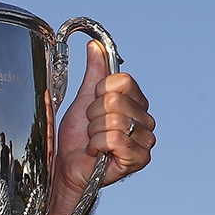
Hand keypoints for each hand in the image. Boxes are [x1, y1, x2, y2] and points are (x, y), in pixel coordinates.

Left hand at [55, 39, 155, 195]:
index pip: (122, 80)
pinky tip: (97, 153)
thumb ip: (94, 73)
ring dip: (94, 132)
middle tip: (91, 128)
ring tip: (94, 142)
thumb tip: (95, 46)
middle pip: (115, 100)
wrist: (68, 168)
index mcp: (136, 103)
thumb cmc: (76, 138)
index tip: (93, 106)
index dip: (99, 93)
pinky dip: (97, 145)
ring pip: (113, 120)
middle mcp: (146, 120)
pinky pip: (114, 138)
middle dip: (93, 115)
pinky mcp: (140, 157)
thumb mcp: (83, 100)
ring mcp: (146, 140)